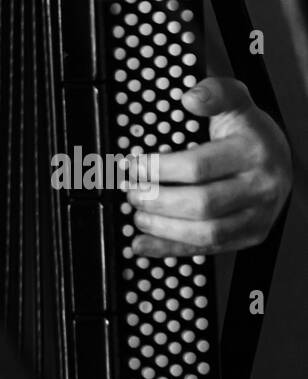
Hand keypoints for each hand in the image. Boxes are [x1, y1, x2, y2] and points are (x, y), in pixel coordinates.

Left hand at [128, 77, 291, 256]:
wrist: (281, 161)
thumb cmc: (250, 135)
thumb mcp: (237, 105)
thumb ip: (216, 94)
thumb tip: (191, 97)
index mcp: (254, 152)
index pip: (198, 167)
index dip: (158, 169)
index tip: (132, 166)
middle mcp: (261, 187)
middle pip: (201, 204)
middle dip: (157, 201)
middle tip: (131, 192)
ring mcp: (258, 215)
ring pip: (205, 233)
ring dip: (162, 228)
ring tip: (137, 215)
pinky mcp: (250, 235)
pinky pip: (207, 249)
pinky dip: (169, 250)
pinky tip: (142, 244)